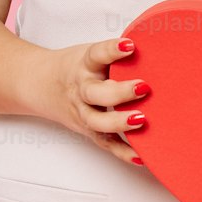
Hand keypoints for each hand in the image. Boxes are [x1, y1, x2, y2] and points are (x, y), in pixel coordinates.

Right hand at [37, 37, 150, 167]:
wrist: (43, 85)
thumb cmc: (80, 67)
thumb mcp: (91, 53)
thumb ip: (115, 54)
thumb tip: (158, 47)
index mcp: (84, 64)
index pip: (97, 54)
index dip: (112, 50)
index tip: (130, 45)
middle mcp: (82, 89)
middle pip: (95, 93)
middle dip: (120, 92)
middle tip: (143, 87)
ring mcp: (83, 112)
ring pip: (97, 122)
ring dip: (119, 123)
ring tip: (142, 119)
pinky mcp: (89, 130)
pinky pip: (106, 143)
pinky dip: (122, 152)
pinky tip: (141, 156)